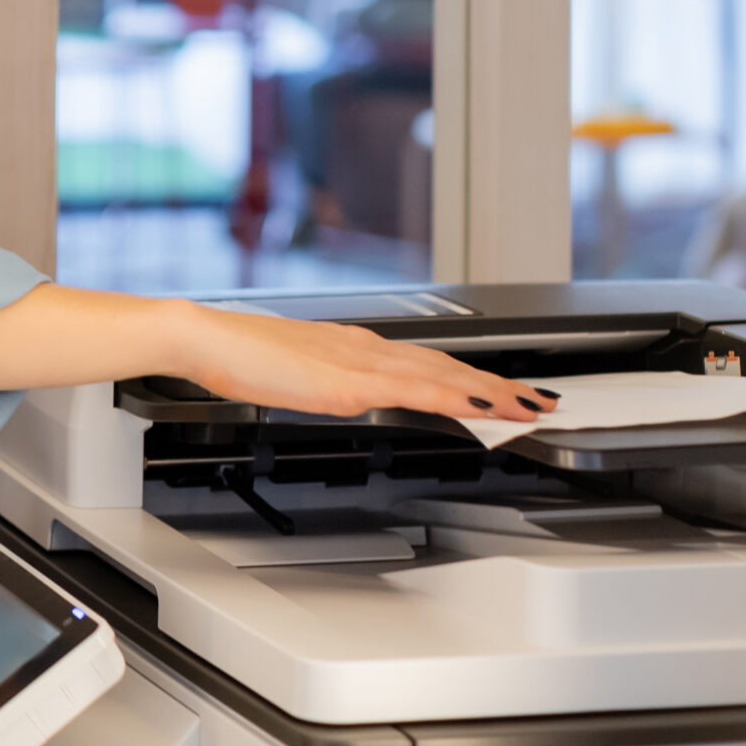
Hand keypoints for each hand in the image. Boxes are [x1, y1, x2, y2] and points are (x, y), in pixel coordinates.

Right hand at [171, 302, 555, 422]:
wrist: (205, 338)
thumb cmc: (235, 355)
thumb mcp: (290, 374)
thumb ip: (321, 381)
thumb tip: (335, 392)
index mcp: (352, 347)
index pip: (425, 361)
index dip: (469, 376)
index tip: (500, 389)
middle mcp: (365, 348)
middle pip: (447, 365)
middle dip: (497, 384)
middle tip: (539, 400)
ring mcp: (360, 362)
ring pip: (444, 374)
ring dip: (492, 391)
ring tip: (529, 407)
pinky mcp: (350, 381)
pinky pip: (418, 390)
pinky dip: (457, 396)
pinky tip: (482, 406)